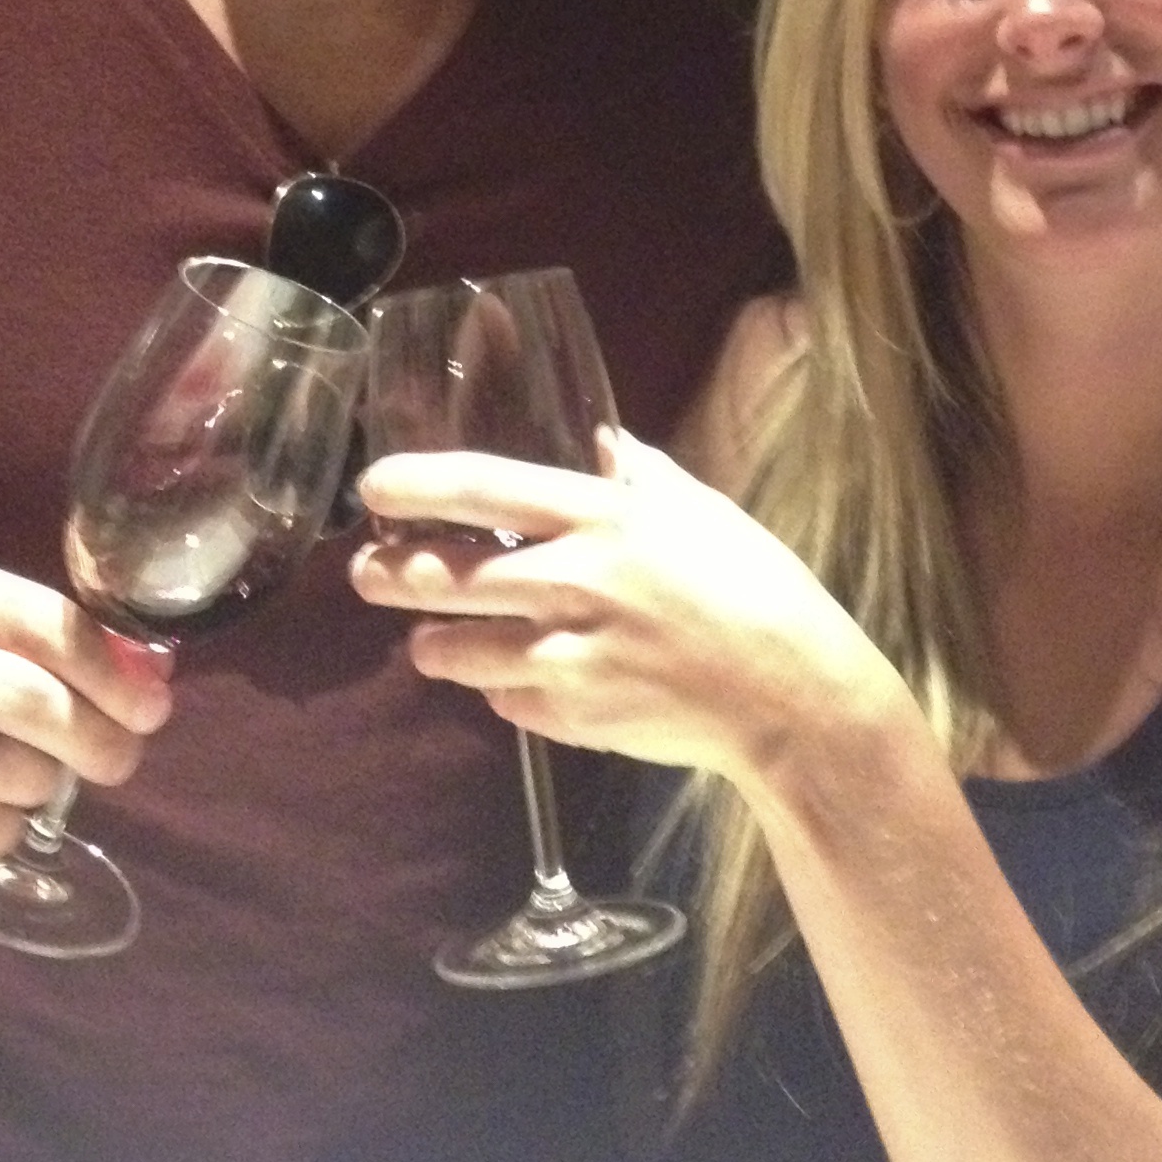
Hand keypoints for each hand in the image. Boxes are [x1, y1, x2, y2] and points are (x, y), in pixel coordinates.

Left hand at [350, 432, 902, 789]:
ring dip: (434, 642)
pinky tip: (526, 678)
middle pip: (442, 575)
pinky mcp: (568, 718)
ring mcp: (564, 657)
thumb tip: (601, 443)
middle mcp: (571, 582)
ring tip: (434, 635)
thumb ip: (639, 474)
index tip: (372, 483)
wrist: (793, 697)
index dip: (417, 484)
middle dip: (387, 573)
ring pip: (452, 651)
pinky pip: (503, 701)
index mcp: (602, 518)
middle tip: (368, 569)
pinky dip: (504, 690)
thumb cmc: (755, 588)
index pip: (483, 487)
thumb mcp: (701, 509)